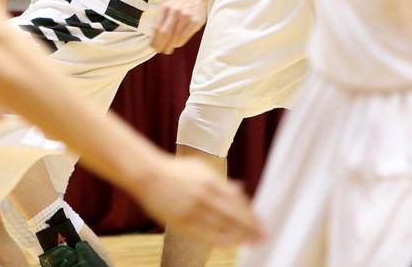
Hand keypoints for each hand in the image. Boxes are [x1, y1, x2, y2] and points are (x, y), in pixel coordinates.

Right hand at [134, 156, 263, 246]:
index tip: (261, 224)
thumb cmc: (174, 170)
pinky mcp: (182, 221)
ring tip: (250, 242)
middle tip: (264, 237)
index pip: (238, 202)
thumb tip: (241, 189)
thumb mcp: (199, 168)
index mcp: (211, 181)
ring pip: (223, 227)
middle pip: (235, 217)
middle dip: (252, 229)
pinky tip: (231, 243)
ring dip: (240, 236)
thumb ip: (221, 180)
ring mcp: (193, 210)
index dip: (252, 215)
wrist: (147, 173)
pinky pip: (207, 234)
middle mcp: (205, 196)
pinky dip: (222, 240)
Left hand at [149, 0, 208, 53]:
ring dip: (170, 45)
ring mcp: (186, 17)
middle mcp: (175, 12)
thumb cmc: (178, 4)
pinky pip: (185, 36)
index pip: (156, 27)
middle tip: (159, 51)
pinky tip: (176, 44)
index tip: (152, 46)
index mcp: (165, 8)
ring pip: (175, 36)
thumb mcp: (166, 7)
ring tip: (167, 50)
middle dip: (161, 44)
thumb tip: (154, 36)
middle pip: (165, 33)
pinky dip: (179, 42)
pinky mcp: (195, 22)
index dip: (154, 39)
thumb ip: (160, 19)